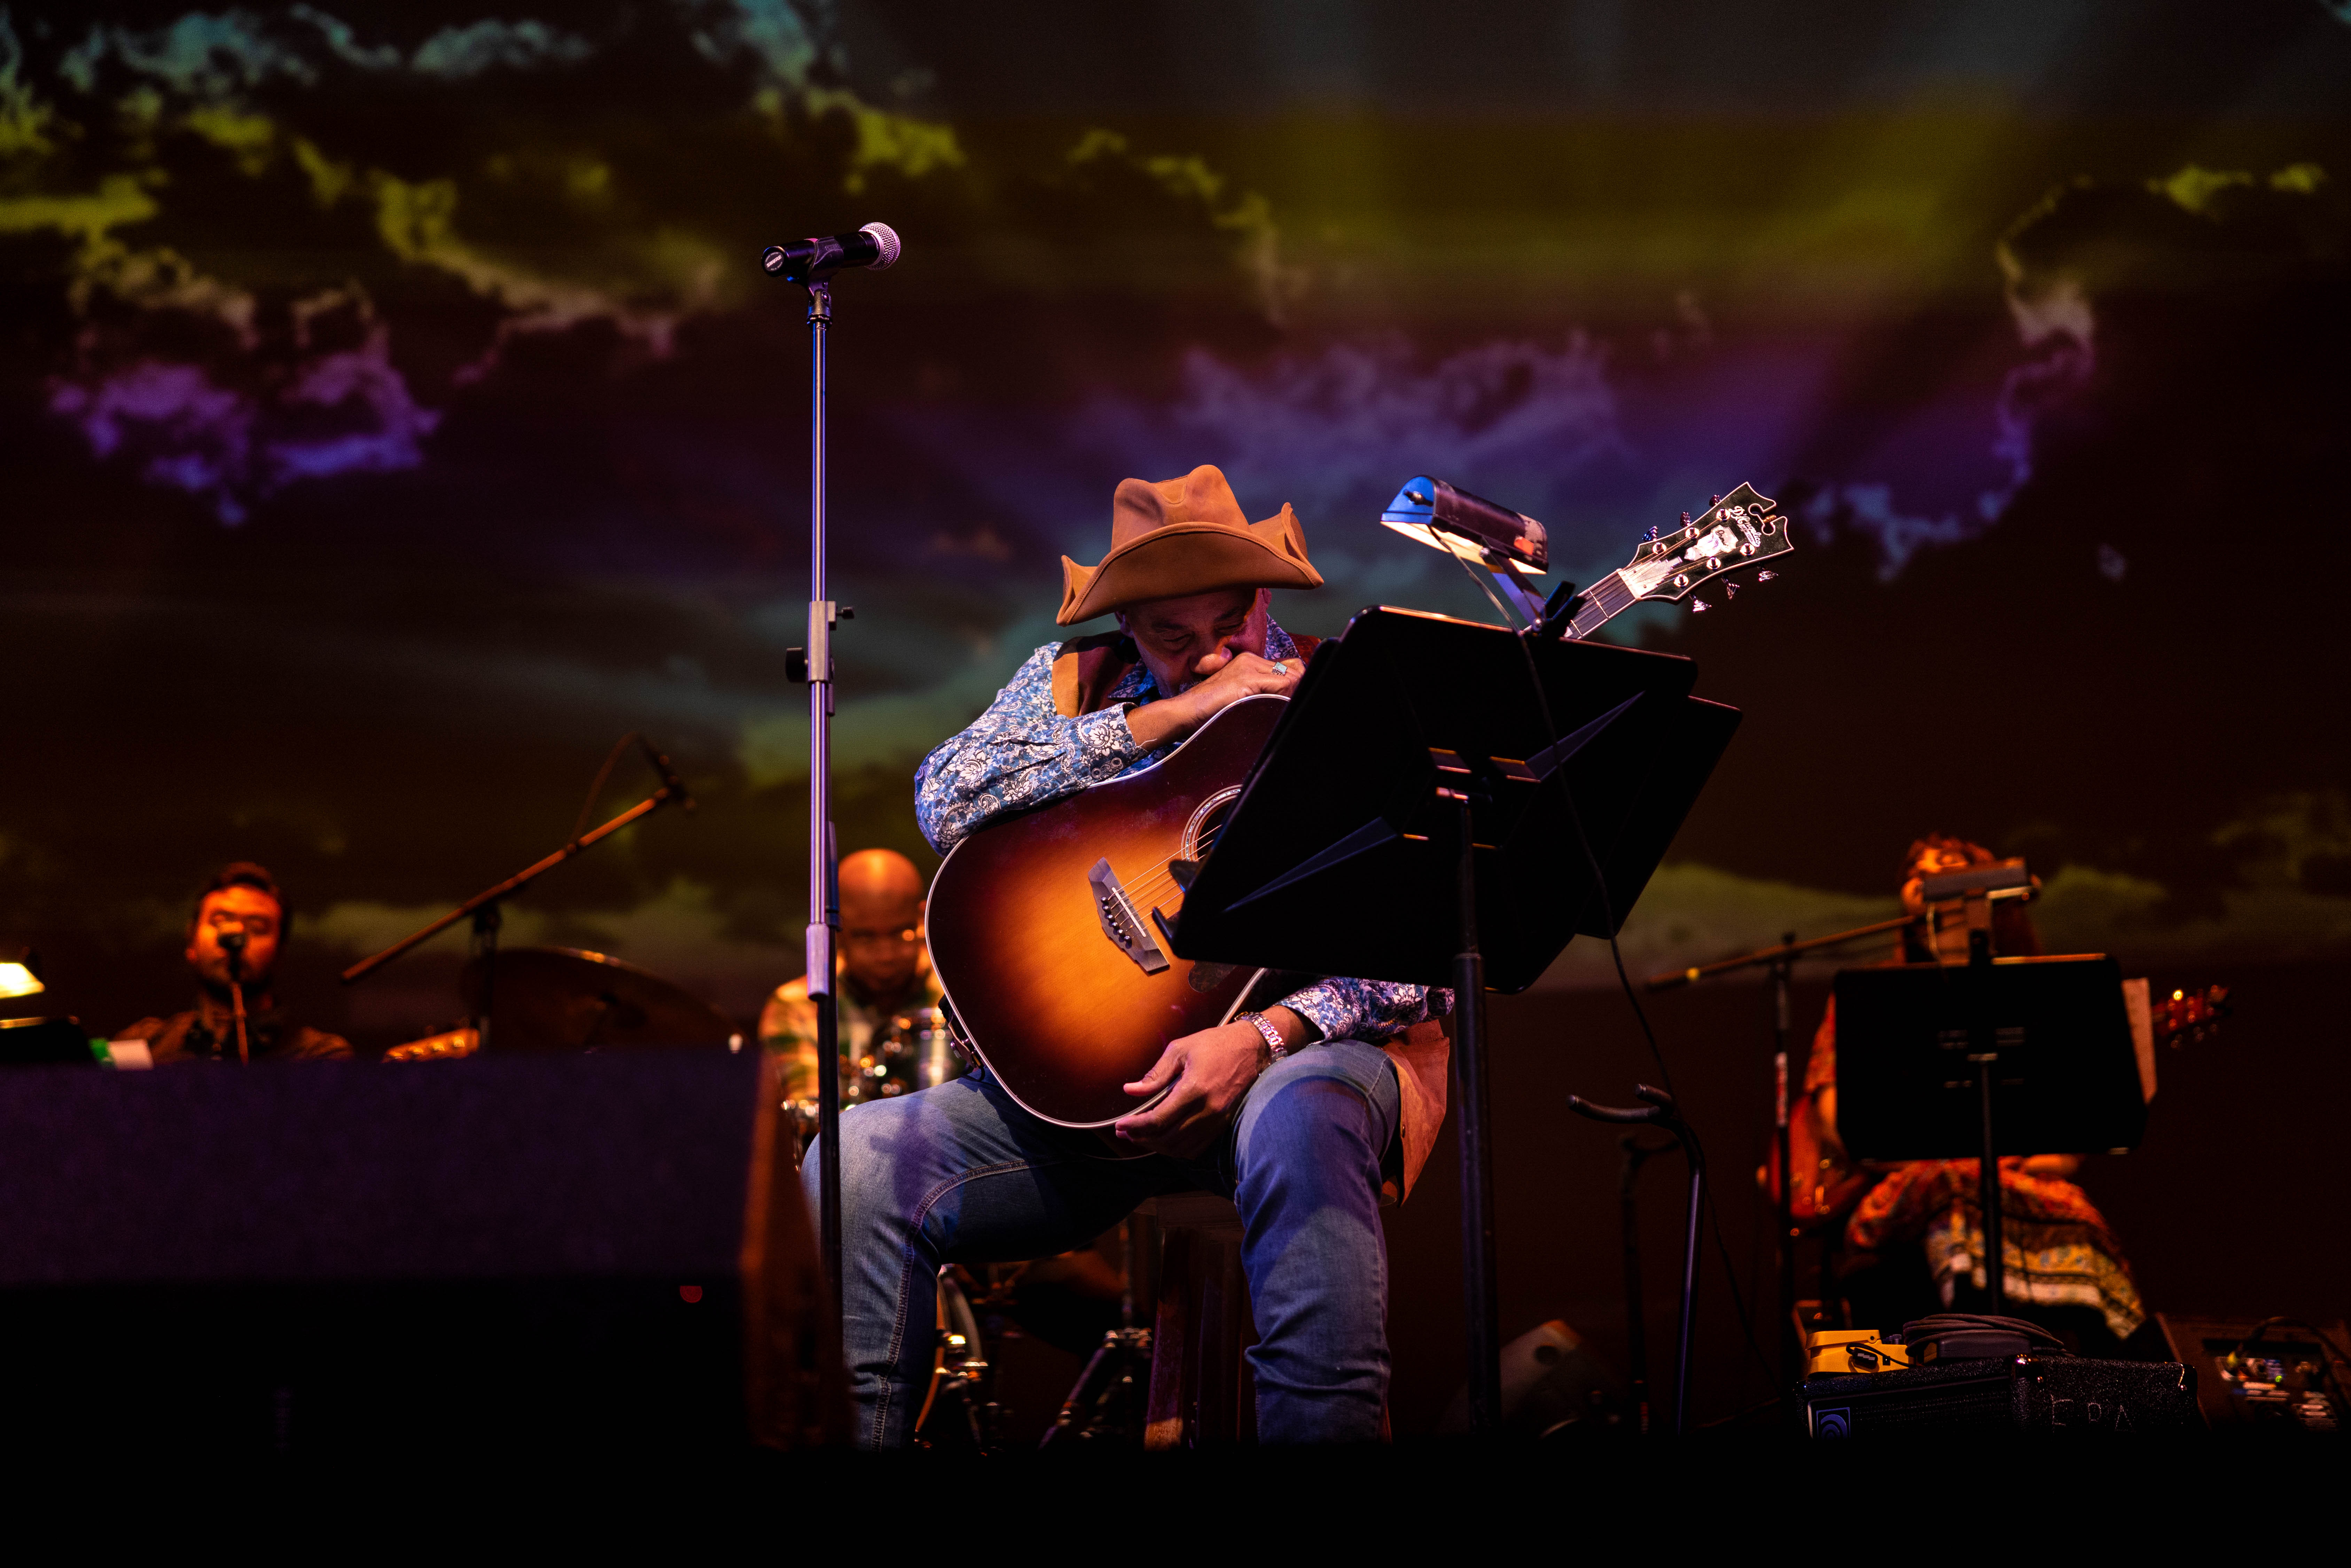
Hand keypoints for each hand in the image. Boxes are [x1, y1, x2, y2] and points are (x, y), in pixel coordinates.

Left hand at [1113, 1020, 1274, 1157]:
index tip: (1120, 1126)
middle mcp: (1208, 1109)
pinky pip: (1197, 1147)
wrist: (1251, 1047)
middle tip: (1125, 1133)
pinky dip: (1177, 1148)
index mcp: (1194, 1089)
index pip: (1159, 1120)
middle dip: (1142, 1139)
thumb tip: (1130, 1091)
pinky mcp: (1223, 1123)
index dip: (1136, 1127)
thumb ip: (1155, 1074)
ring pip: (1182, 1148)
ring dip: (1158, 1146)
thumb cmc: (1214, 1043)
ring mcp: (1218, 1119)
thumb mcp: (1180, 1049)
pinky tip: (1165, 1138)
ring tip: (1142, 1136)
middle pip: (1168, 1139)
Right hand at [1126, 649, 1302, 751]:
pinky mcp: (1247, 679)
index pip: (1289, 667)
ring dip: (1290, 695)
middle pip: (1294, 670)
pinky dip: (1284, 698)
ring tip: (1274, 709)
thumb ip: (1260, 692)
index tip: (1286, 702)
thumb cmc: (1209, 711)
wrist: (1185, 712)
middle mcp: (1251, 660)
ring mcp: (1249, 667)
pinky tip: (1270, 708)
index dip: (1293, 686)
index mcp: (1249, 662)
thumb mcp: (1239, 697)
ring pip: (1292, 677)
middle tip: (1282, 707)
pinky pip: (1283, 684)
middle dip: (1295, 690)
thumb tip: (1285, 697)